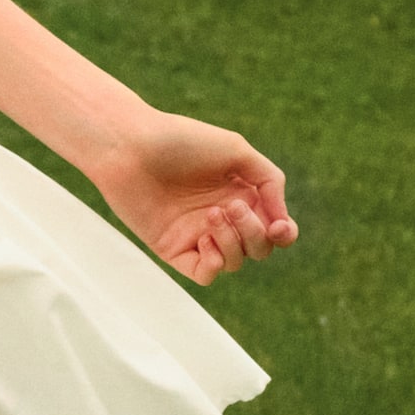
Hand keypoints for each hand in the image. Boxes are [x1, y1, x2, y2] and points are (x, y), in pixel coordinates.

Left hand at [86, 115, 297, 285]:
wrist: (130, 146)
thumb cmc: (181, 141)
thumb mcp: (236, 150)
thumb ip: (269, 180)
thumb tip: (281, 219)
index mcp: (240, 193)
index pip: (274, 228)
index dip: (284, 233)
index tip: (279, 227)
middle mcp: (222, 217)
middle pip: (259, 248)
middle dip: (254, 233)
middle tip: (230, 207)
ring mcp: (198, 235)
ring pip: (235, 261)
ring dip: (233, 242)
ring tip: (212, 214)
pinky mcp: (174, 249)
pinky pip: (206, 274)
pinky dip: (214, 263)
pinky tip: (205, 238)